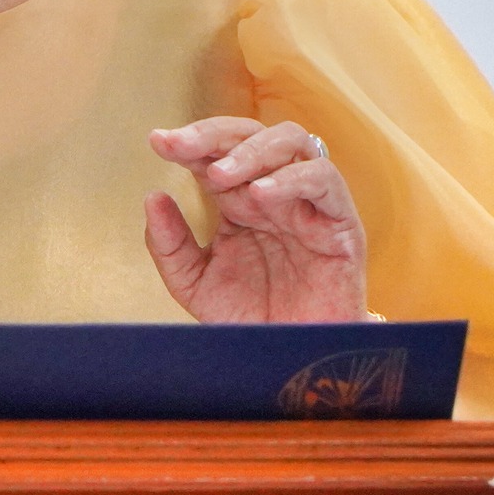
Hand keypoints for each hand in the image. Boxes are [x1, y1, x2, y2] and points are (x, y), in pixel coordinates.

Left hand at [144, 118, 365, 323]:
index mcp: (238, 199)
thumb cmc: (251, 320)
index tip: (158, 141)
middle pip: (251, 134)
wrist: (292, 361)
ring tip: (219, 174)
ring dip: (251, 150)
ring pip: (292, 142)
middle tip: (182, 145)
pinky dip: (292, 178)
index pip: (216, 151)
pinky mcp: (340, 223)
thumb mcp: (195, 284)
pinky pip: (325, 179)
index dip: (190, 140)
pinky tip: (260, 194)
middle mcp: (273, 193)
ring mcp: (307, 203)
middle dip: (213, 133)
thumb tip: (153, 197)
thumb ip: (170, 245)